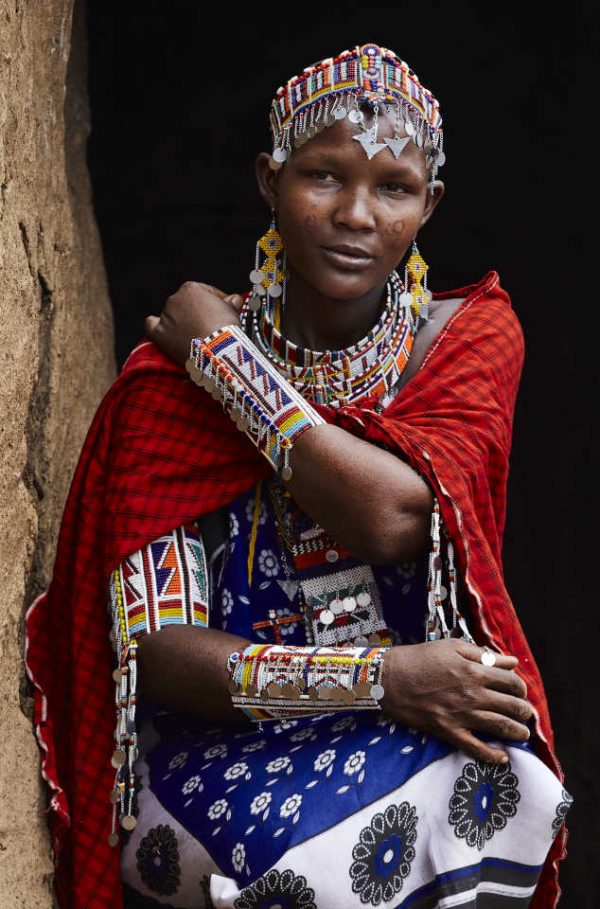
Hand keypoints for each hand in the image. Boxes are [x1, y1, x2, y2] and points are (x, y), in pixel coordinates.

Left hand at [145, 281, 244, 366]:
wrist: (216, 351)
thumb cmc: (224, 329)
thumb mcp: (233, 311)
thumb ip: (231, 302)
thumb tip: (235, 299)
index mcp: (191, 289)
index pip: (204, 292)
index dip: (215, 301)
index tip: (222, 310)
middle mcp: (175, 299)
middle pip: (187, 303)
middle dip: (198, 312)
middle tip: (210, 325)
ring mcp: (166, 317)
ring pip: (171, 315)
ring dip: (181, 322)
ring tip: (195, 335)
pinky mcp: (159, 334)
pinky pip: (151, 325)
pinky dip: (157, 326)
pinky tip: (164, 331)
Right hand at [380, 638, 532, 763]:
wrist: (389, 678)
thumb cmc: (420, 658)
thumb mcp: (452, 647)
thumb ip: (484, 655)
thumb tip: (512, 661)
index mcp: (475, 671)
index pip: (513, 682)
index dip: (521, 688)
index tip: (518, 691)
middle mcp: (473, 695)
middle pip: (513, 707)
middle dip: (524, 711)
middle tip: (524, 713)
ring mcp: (462, 715)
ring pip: (501, 728)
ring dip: (518, 733)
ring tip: (521, 734)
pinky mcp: (449, 731)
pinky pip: (476, 749)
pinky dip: (493, 756)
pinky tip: (503, 758)